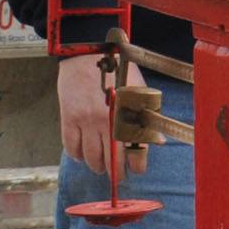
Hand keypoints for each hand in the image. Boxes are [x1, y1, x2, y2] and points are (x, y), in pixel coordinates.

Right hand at [58, 54, 152, 176]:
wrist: (88, 52)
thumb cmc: (118, 68)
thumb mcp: (139, 90)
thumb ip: (148, 116)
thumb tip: (159, 140)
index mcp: (129, 114)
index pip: (136, 150)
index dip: (137, 165)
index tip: (137, 169)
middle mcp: (108, 121)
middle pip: (112, 161)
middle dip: (117, 173)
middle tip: (118, 176)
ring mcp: (86, 121)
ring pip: (91, 158)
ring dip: (97, 166)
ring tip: (100, 166)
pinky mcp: (69, 118)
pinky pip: (71, 147)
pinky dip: (77, 155)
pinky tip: (82, 155)